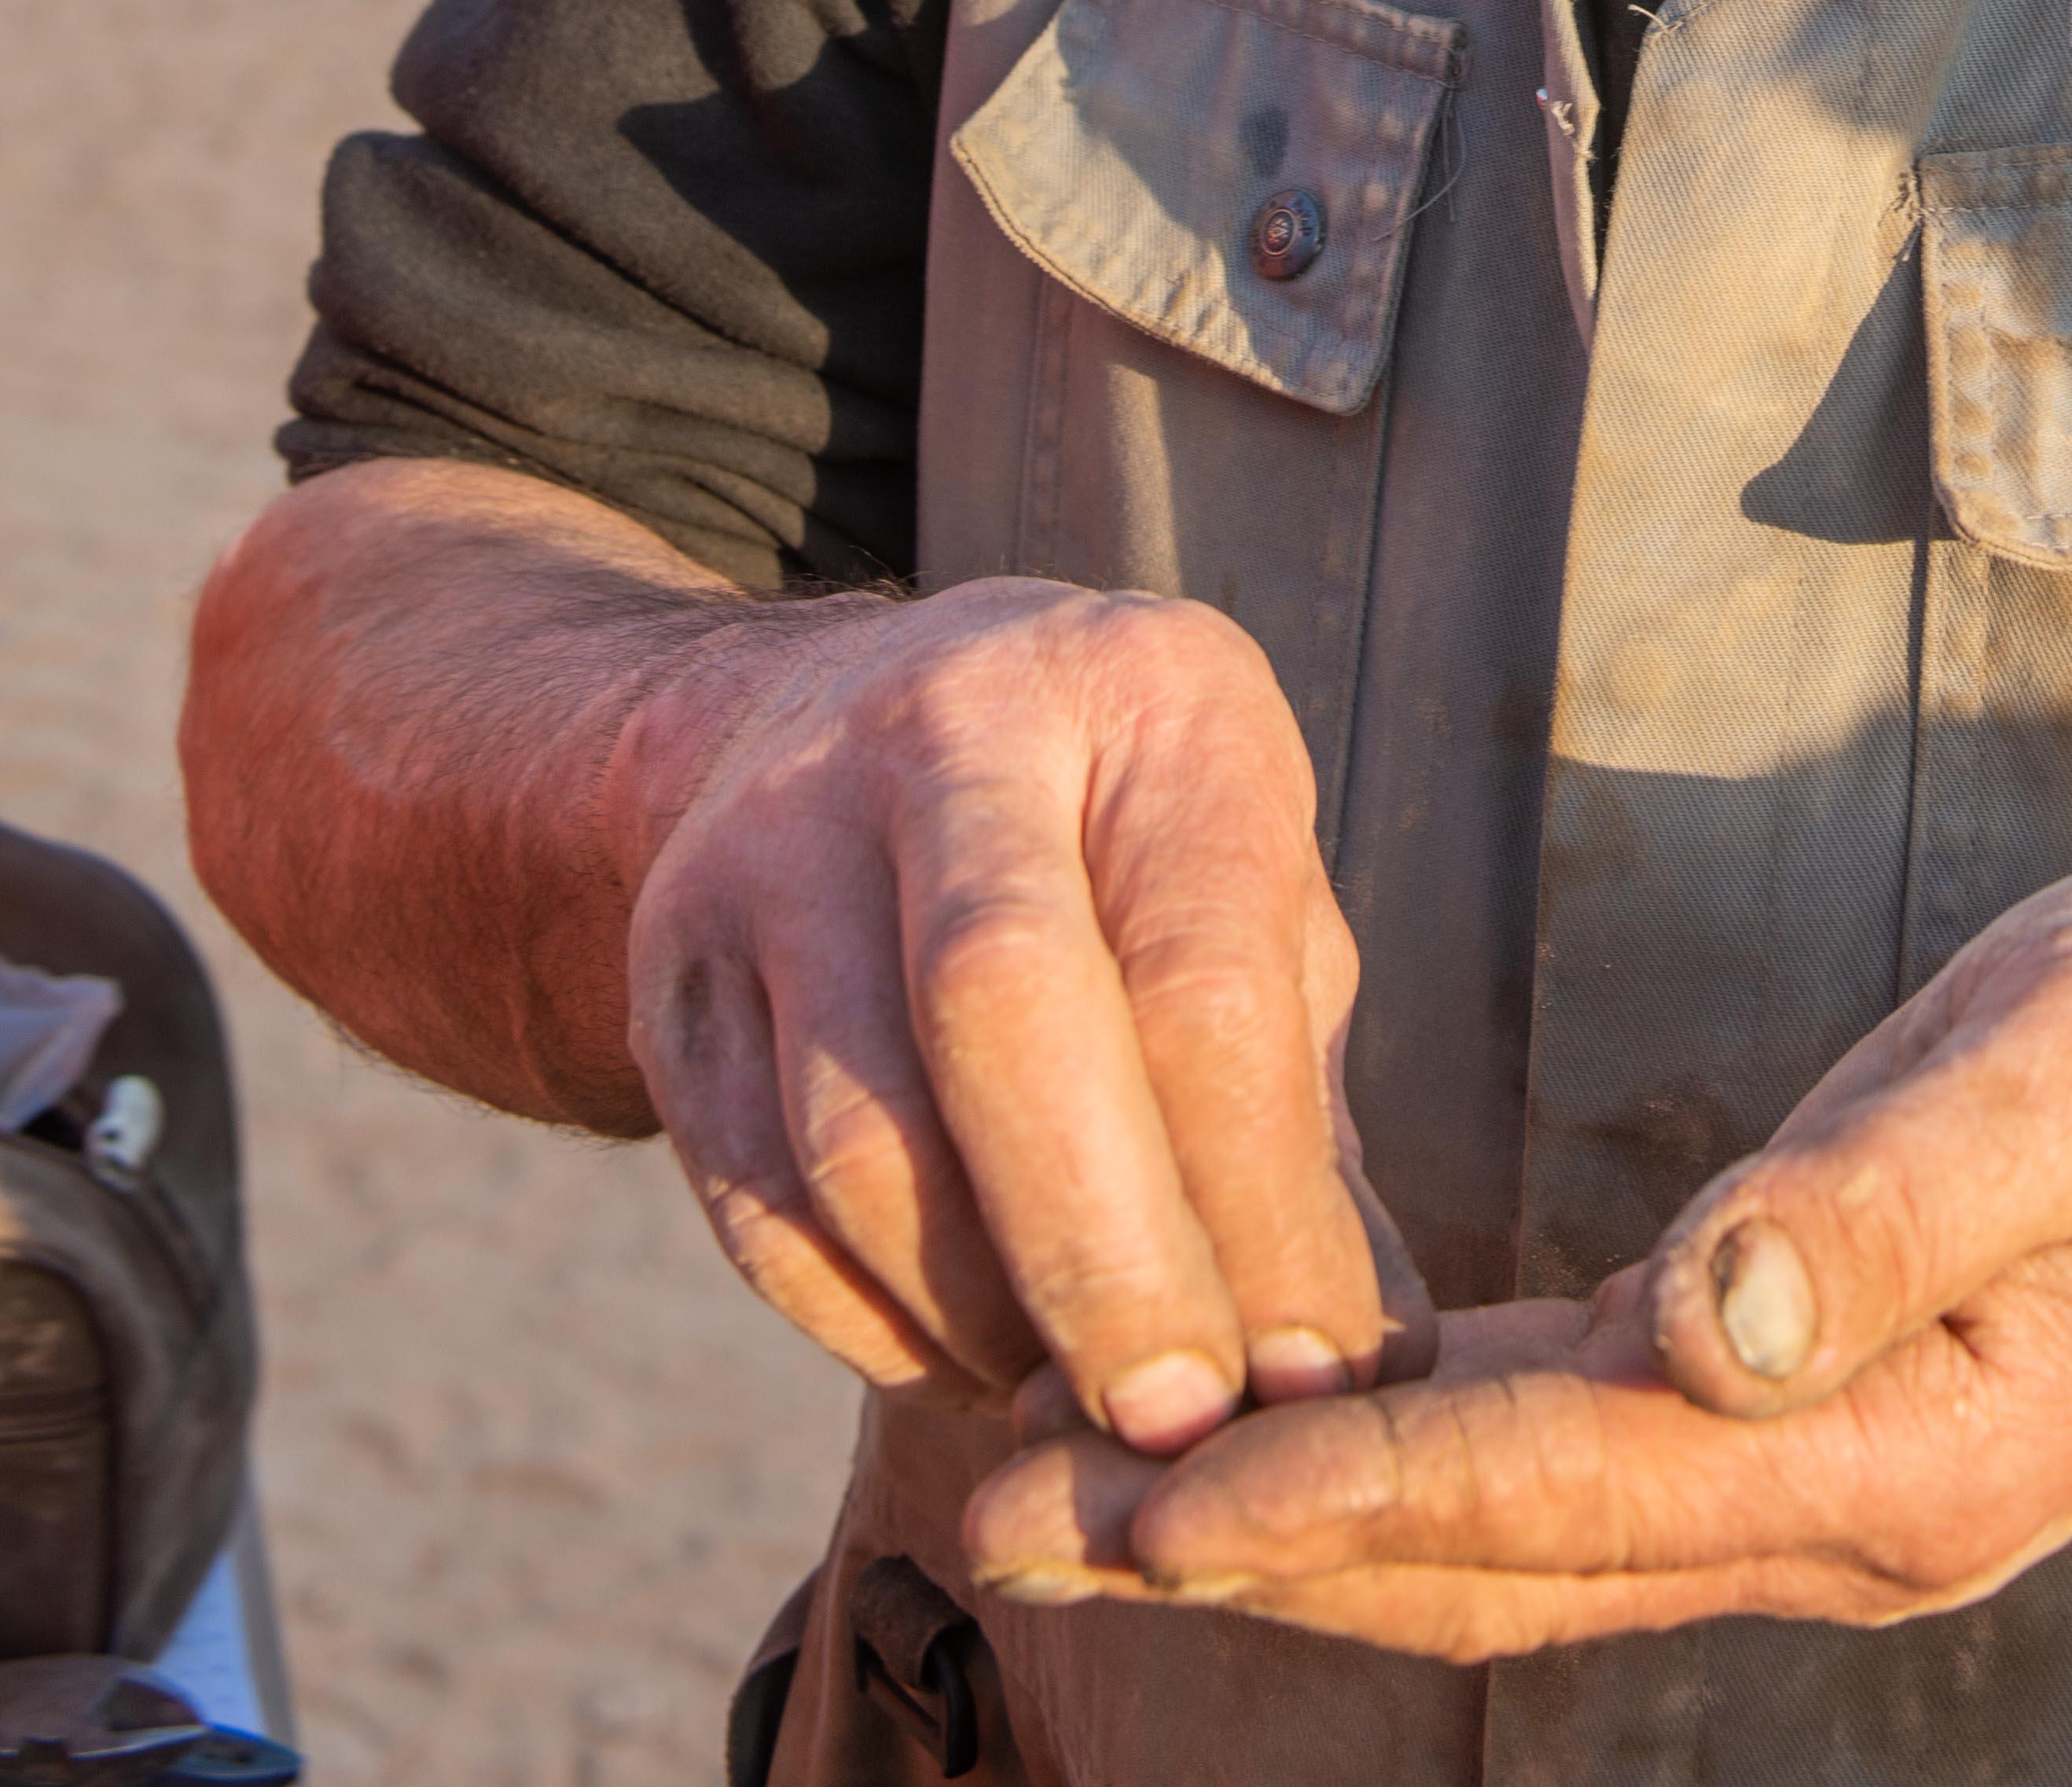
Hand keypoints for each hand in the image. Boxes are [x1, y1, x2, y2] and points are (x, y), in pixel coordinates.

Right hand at [620, 574, 1425, 1456]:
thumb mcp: (1251, 906)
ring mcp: (778, 841)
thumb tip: (1349, 1369)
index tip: (1307, 1372)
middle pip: (1002, 1009)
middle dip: (1101, 1260)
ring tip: (1079, 1403)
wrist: (861, 721)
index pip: (1202, 973)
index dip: (1255, 1203)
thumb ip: (1300, 1122)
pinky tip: (968, 1359)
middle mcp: (948, 731)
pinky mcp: (671, 971)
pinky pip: (759, 1208)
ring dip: (981, 1322)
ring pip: (858, 1137)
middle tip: (1177, 1424)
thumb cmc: (1127, 853)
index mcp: (1149, 698)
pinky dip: (871, 1327)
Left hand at [955, 853, 2071, 1656]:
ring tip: (1046, 1487)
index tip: (1157, 1492)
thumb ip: (1897, 1201)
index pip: (1573, 1492)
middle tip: (997, 1513)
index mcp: (1906, 1454)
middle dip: (1241, 1550)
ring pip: (1493, 1533)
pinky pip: (1542, 1460)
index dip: (1360, 1495)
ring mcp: (1801, 1477)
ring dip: (1275, 1519)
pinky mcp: (1769, 1403)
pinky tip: (1249, 1427)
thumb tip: (1714, 1313)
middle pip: (1491, 1565)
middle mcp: (1835, 1512)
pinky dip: (1382, 1457)